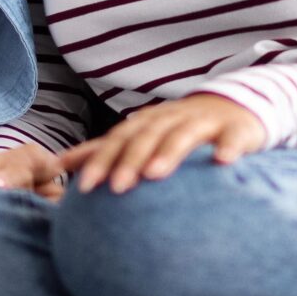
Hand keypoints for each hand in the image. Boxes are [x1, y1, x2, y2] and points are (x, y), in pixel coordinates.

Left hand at [60, 95, 265, 194]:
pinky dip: (228, 147)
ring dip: (169, 152)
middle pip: (147, 136)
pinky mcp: (236, 129)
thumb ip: (104, 149)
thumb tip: (60, 164)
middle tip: (117, 187)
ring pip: (184, 134)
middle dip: (130, 160)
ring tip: (155, 174)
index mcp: (146, 122)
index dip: (101, 160)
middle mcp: (171, 118)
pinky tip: (222, 163)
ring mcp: (205, 121)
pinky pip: (233, 137)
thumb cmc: (178, 129)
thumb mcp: (141, 136)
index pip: (119, 139)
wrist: (235, 108)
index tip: (84, 186)